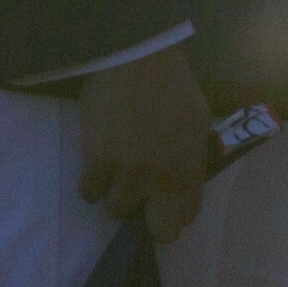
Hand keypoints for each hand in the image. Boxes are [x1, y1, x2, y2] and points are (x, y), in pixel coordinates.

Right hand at [77, 42, 218, 243]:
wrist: (137, 57)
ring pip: (117, 211)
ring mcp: (128, 170)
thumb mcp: (198, 123)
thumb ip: (192, 158)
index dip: (174, 214)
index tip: (164, 204)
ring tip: (116, 174)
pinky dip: (92, 184)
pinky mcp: (96, 159)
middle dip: (149, 220)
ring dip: (116, 196)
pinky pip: (89, 192)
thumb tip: (184, 181)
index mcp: (190, 167)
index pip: (187, 217)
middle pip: (159, 230)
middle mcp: (162, 177)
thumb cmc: (172, 85)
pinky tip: (97, 167)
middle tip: (140, 200)